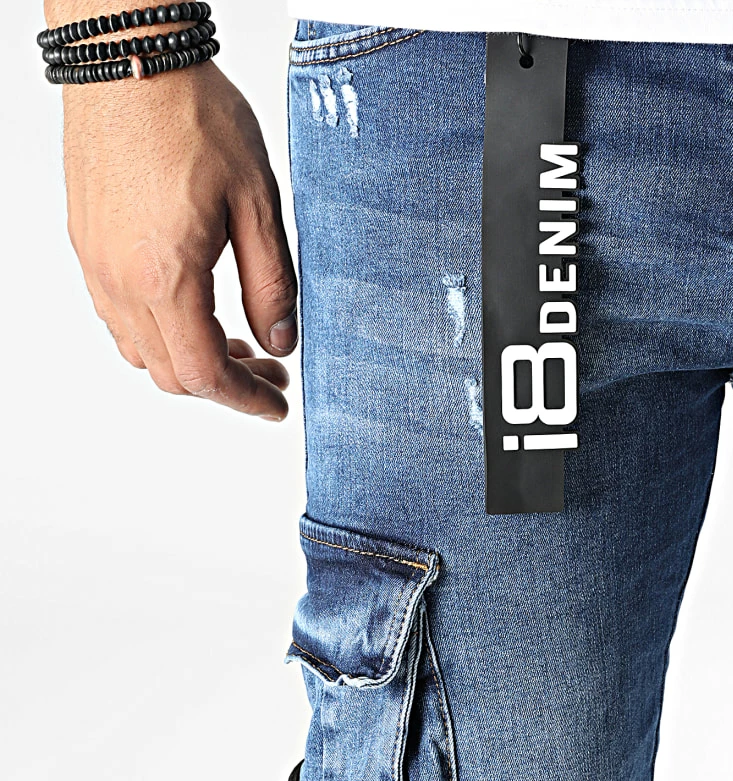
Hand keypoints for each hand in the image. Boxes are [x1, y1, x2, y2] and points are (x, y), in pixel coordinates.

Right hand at [60, 55, 296, 419]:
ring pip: (142, 352)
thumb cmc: (195, 117)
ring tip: (238, 345)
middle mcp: (120, 279)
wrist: (132, 58)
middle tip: (271, 374)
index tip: (278, 404)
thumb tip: (280, 343)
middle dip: (227, 386)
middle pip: (172, 374)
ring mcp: (96, 263)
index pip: (205, 373)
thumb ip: (272, 284)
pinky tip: (195, 312)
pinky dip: (160, 335)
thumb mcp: (259, 204)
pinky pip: (118, 318)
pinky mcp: (87, 244)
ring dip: (191, 362)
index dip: (246, 400)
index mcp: (166, 275)